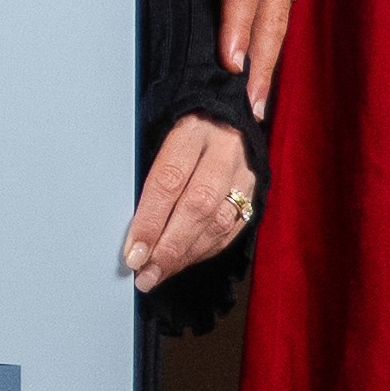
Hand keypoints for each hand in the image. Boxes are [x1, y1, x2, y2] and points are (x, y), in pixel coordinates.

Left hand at [124, 114, 258, 290]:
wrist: (229, 115)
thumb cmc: (183, 131)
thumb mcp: (160, 134)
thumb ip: (151, 176)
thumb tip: (133, 228)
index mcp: (193, 131)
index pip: (169, 180)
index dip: (150, 221)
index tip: (133, 253)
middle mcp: (224, 151)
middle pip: (198, 205)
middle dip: (169, 247)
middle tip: (146, 274)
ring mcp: (245, 173)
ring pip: (218, 222)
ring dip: (186, 255)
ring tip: (159, 275)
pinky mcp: (256, 192)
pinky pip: (232, 229)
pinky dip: (205, 250)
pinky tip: (183, 263)